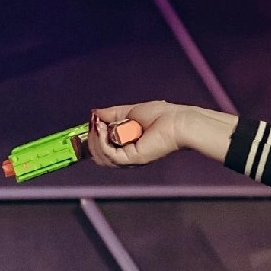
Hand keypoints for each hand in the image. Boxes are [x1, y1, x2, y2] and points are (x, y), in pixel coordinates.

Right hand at [85, 101, 228, 167]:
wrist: (178, 121)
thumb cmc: (162, 115)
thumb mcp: (130, 111)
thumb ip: (112, 114)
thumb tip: (95, 113)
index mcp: (127, 147)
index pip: (102, 149)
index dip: (93, 138)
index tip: (91, 124)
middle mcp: (127, 156)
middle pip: (98, 155)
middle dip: (92, 137)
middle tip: (94, 123)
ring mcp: (129, 160)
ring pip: (100, 156)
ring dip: (95, 138)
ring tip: (99, 124)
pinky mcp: (132, 159)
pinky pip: (108, 154)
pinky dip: (101, 140)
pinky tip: (103, 128)